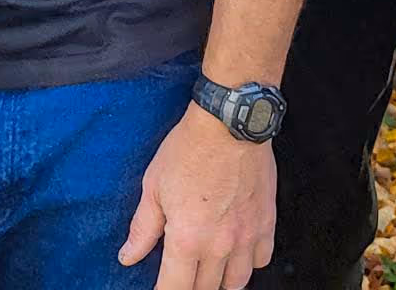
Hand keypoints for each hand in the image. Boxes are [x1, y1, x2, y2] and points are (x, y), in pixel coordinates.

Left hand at [120, 103, 276, 289]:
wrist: (229, 122)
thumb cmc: (190, 147)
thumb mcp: (154, 185)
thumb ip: (143, 228)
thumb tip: (128, 257)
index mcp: (187, 239)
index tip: (161, 289)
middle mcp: (219, 245)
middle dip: (190, 287)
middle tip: (182, 273)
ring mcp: (246, 236)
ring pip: (236, 283)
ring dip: (220, 281)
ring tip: (210, 270)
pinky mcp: (266, 222)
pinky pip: (262, 259)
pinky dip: (249, 262)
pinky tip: (238, 251)